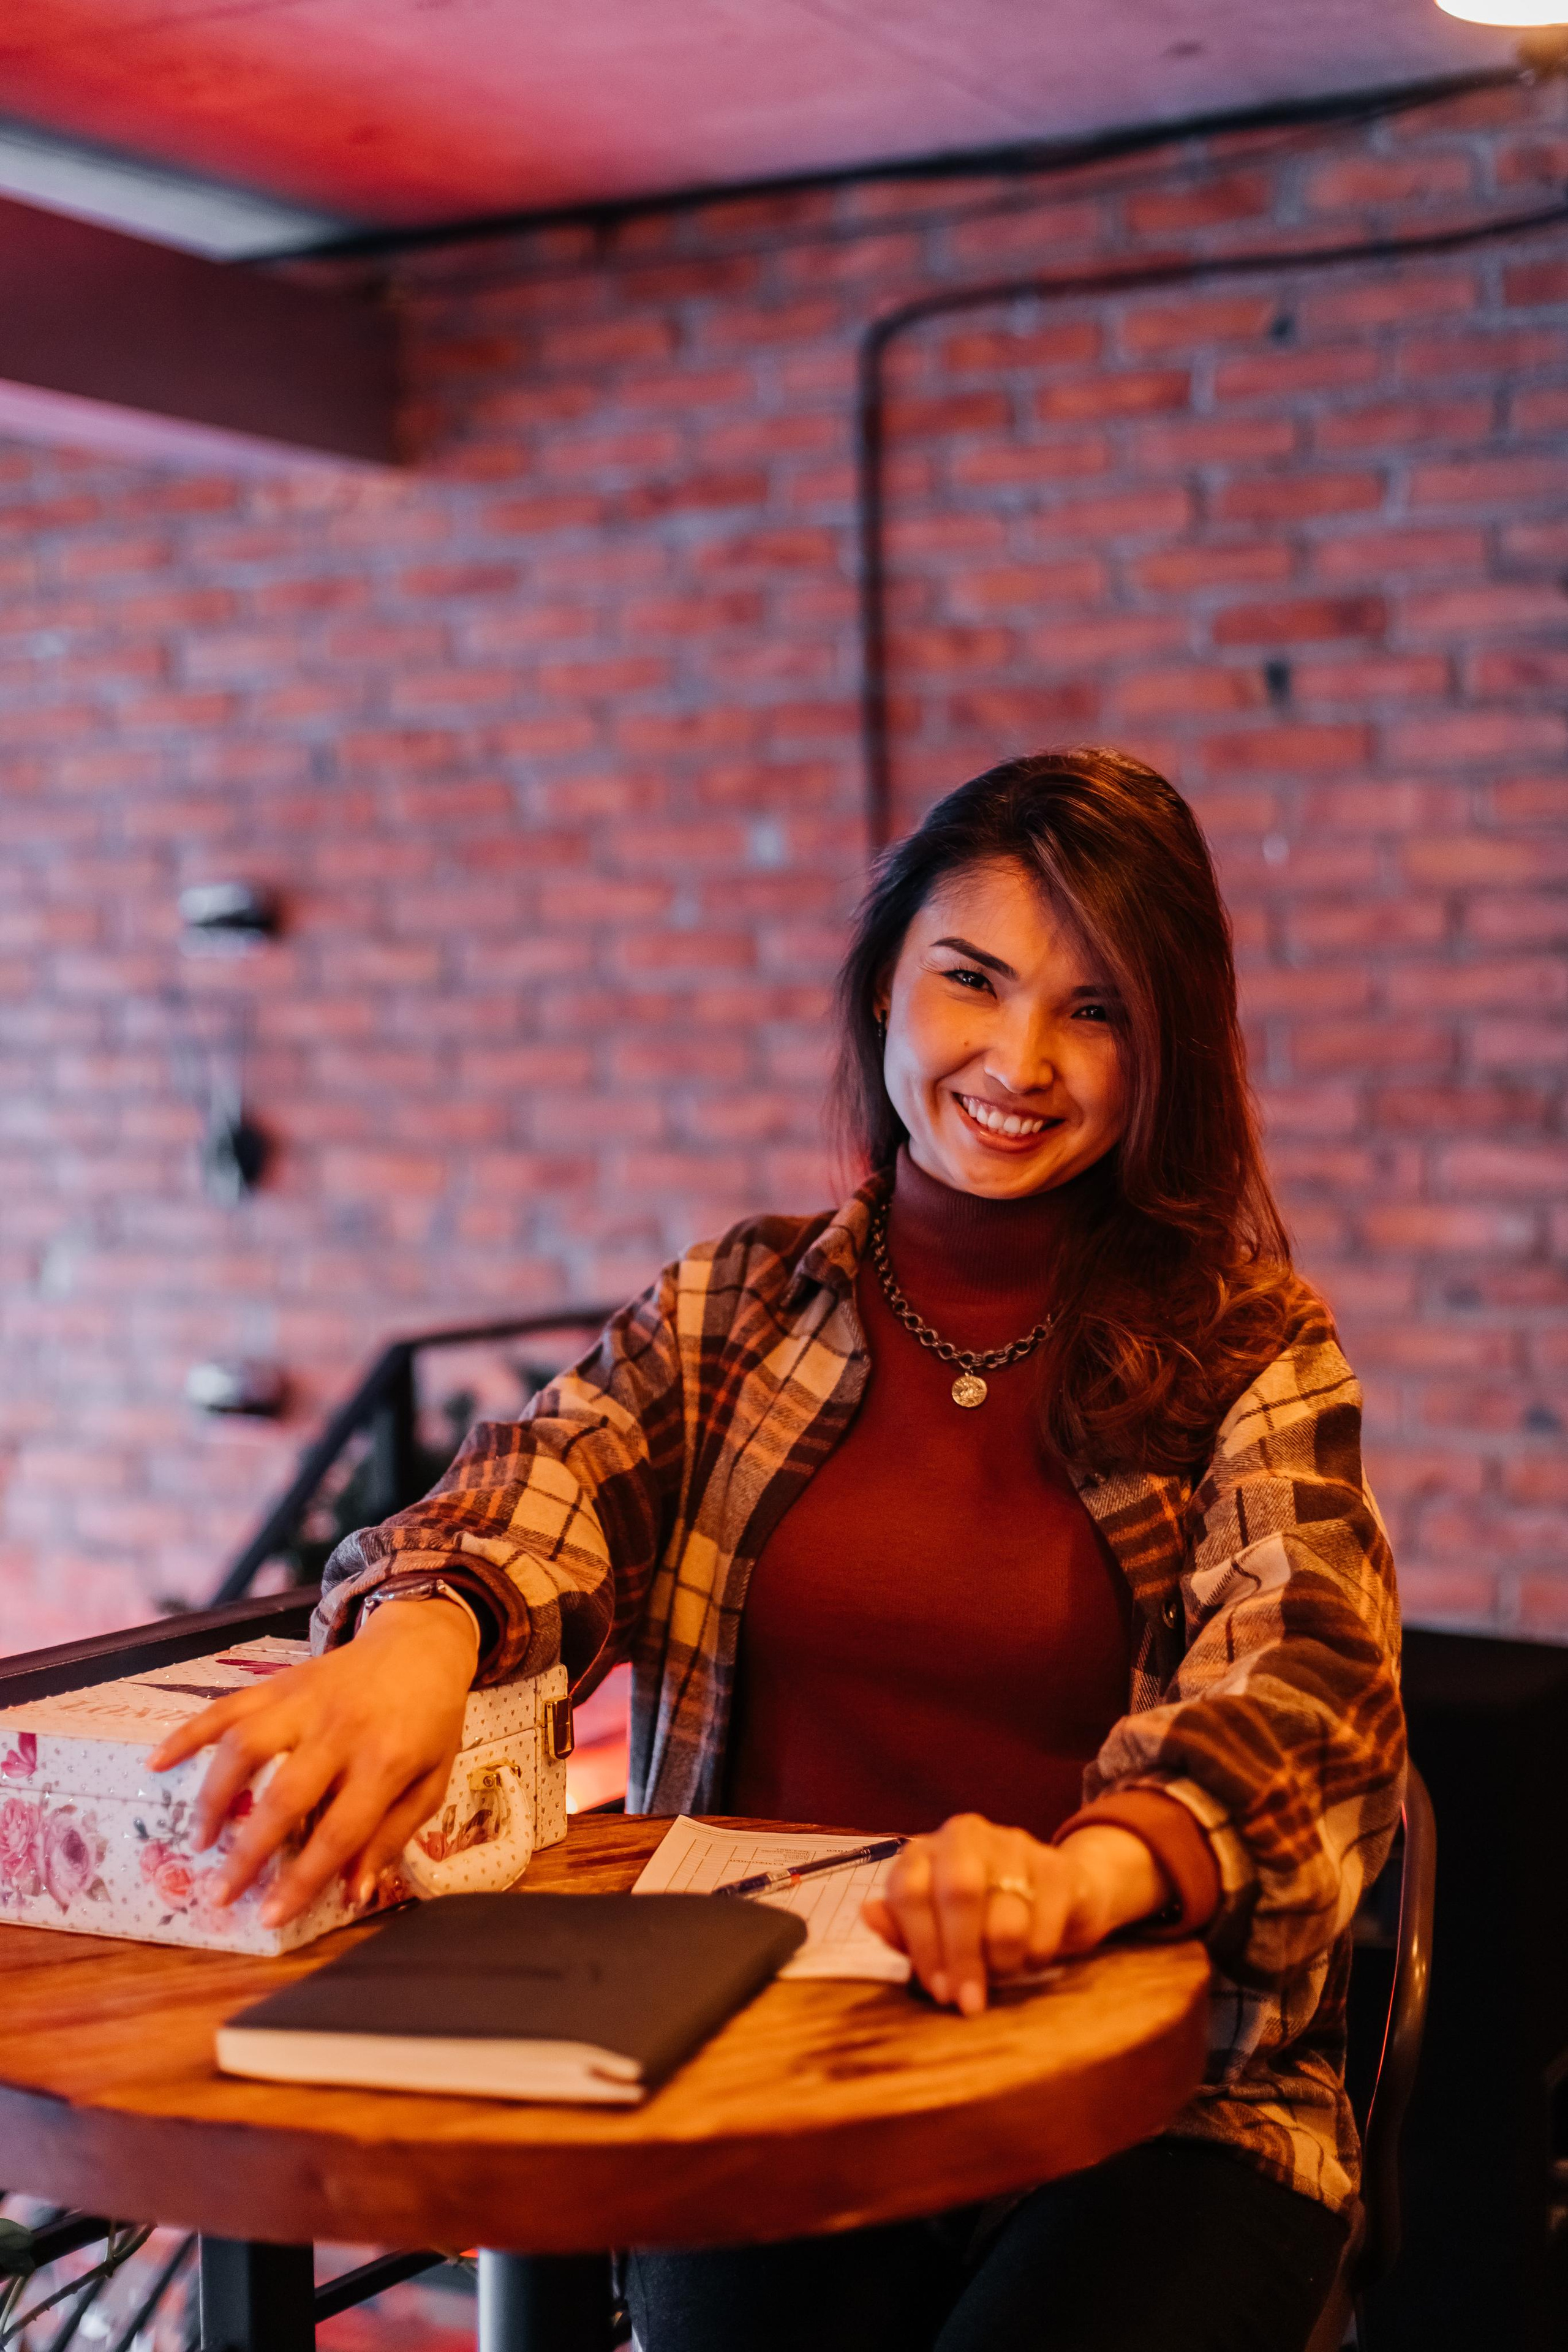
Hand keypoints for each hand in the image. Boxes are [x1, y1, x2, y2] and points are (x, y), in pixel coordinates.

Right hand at [146, 1597, 479, 1925]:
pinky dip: (189, 1733)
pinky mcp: (280, 1681)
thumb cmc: (429, 1721)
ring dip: (213, 1795)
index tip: (269, 1917)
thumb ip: (391, 1836)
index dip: (302, 1880)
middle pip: (284, 1796)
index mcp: (386, 1761)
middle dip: (247, 1852)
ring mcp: (306, 1701)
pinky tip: (158, 1763)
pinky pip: (227, 1706)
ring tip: (198, 1839)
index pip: (338, 1832)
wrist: (421, 1644)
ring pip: (246, 1746)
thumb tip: (352, 1893)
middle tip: (220, 1894)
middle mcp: (341, 1730)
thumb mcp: (430, 1782)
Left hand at [862, 1812, 1169, 2015]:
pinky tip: (1031, 1958)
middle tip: (969, 2002)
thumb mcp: (935, 1927)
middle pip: (958, 1893)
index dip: (921, 1945)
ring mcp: (1013, 1844)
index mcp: (924, 1850)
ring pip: (1005, 1918)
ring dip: (1003, 1961)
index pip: (909, 1890)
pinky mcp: (1056, 1865)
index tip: (938, 1990)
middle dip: (962, 1956)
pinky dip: (1036, 1955)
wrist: (1056, 1895)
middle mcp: (965, 1835)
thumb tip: (868, 1914)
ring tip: (1002, 1972)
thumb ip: (901, 1928)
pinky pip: (1045, 1925)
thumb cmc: (980, 1918)